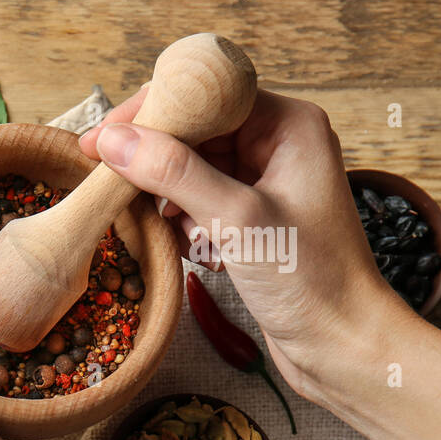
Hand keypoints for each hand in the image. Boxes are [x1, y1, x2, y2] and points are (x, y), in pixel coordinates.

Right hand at [79, 88, 408, 403]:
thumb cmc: (309, 280)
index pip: (206, 95)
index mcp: (289, 126)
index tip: (100, 138)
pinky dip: (186, 223)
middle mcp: (279, 145)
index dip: (151, 113)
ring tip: (173, 228)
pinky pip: (199, 202)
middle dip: (157, 162)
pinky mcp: (252, 218)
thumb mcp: (236, 219)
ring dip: (171, 199)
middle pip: (194, 130)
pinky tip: (196, 250)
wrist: (340, 345)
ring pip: (191, 169)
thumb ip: (173, 173)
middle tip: (113, 184)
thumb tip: (114, 140)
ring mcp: (265, 182)